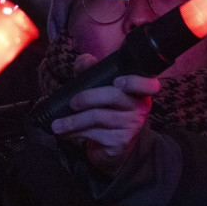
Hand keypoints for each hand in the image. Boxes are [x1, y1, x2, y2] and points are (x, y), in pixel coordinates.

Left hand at [50, 53, 157, 177]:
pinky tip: (65, 133)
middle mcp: (140, 107)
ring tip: (57, 124)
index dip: (134, 81)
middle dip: (88, 97)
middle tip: (72, 103)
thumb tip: (85, 59)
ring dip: (74, 120)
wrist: (113, 146)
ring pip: (100, 116)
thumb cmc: (108, 112)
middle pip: (114, 96)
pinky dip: (75, 133)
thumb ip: (92, 73)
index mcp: (139, 91)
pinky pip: (95, 133)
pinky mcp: (121, 141)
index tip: (117, 82)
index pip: (148, 84)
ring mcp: (132, 125)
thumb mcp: (100, 91)